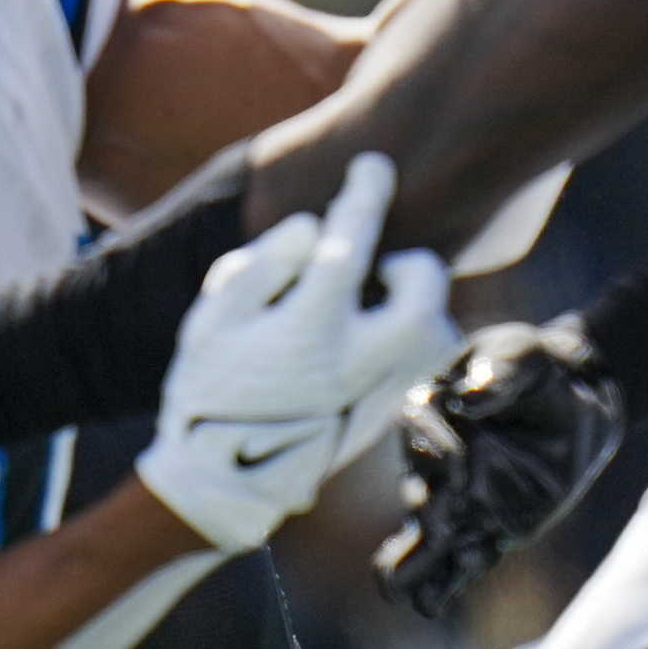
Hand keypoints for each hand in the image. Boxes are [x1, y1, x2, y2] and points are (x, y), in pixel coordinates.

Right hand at [135, 153, 455, 554]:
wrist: (226, 483)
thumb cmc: (209, 389)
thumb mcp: (213, 319)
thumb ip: (263, 264)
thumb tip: (313, 229)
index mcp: (310, 329)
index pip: (348, 246)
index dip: (363, 198)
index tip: (372, 165)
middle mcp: (358, 360)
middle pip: (425, 293)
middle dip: (413, 263)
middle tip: (380, 264)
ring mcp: (379, 391)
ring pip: (438, 331)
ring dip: (419, 304)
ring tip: (377, 301)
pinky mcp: (387, 413)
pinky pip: (423, 361)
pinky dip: (412, 335)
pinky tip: (373, 334)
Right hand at [373, 319, 627, 618]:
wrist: (577, 404)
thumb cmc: (540, 370)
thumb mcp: (525, 354)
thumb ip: (501, 369)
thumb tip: (471, 397)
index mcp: (436, 409)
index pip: (415, 427)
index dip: (430, 447)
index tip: (460, 460)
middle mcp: (438, 461)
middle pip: (417, 485)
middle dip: (425, 506)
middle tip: (442, 521)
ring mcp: (460, 501)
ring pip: (425, 536)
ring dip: (413, 559)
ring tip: (397, 590)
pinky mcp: (489, 531)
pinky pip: (461, 562)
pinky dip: (446, 583)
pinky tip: (429, 606)